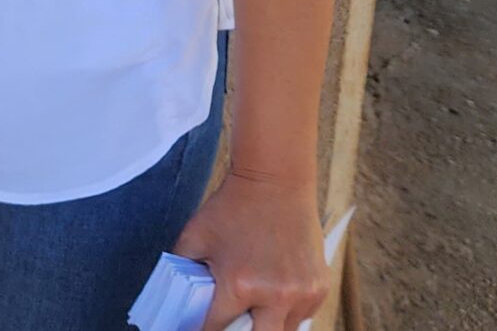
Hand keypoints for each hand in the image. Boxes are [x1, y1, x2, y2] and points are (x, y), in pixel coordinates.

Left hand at [174, 170, 327, 330]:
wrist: (275, 181)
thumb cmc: (233, 207)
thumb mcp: (194, 237)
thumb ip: (182, 271)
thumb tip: (176, 298)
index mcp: (240, 284)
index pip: (215, 328)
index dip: (201, 329)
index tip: (197, 327)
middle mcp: (276, 295)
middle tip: (229, 320)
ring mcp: (302, 293)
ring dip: (265, 325)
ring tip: (252, 305)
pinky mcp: (320, 287)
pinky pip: (301, 316)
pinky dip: (286, 312)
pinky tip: (273, 294)